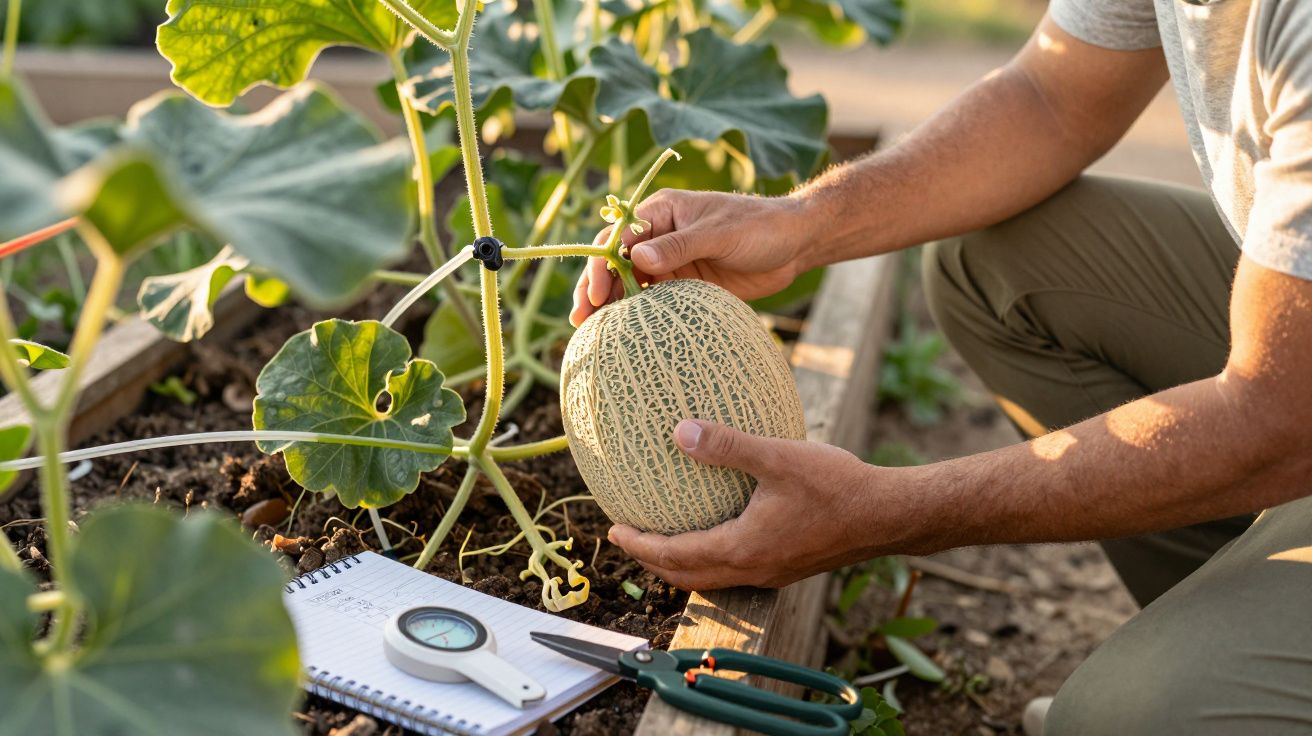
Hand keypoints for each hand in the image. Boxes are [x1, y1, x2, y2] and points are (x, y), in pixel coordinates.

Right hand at [570, 190, 810, 326]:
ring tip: (589, 331)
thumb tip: (639, 258)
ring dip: (610, 305)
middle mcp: (658, 237)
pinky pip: (653, 302)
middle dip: (595, 288)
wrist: (794, 244)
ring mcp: (669, 263)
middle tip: (579, 318)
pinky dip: (636, 316)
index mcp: (661, 212)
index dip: (602, 264)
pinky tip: (621, 334)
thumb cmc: (759, 226)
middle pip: (616, 263)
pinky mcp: (683, 286)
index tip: (597, 292)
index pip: (619, 238)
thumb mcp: (720, 232)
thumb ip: (680, 245)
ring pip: (629, 285)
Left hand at [607, 419, 907, 589]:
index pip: (675, 557)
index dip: (640, 546)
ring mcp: (771, 572)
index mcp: (742, 549)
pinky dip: (710, 558)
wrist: (888, 515)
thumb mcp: (778, 457)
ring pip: (711, 577)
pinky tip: (716, 530)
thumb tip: (679, 431)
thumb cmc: (837, 486)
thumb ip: (727, 445)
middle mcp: (753, 569)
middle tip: (628, 538)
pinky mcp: (787, 566)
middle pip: (687, 576)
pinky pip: (735, 570)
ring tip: (664, 539)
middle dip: (653, 561)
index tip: (613, 530)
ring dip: (681, 563)